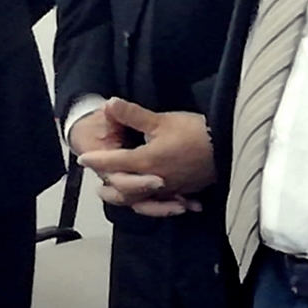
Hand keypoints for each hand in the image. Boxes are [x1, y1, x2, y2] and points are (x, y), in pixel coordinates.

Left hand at [77, 97, 215, 214]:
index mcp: (146, 162)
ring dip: (125, 197)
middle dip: (109, 186)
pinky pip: (160, 202)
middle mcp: (154, 180)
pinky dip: (151, 203)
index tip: (82, 159)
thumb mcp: (161, 120)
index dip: (97, 160)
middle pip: (124, 190)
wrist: (225, 147)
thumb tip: (110, 103)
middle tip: (97, 183)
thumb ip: (133, 114)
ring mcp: (168, 189)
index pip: (114, 163)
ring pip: (141, 200)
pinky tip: (152, 200)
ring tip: (117, 194)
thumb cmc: (193, 131)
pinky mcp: (181, 191)